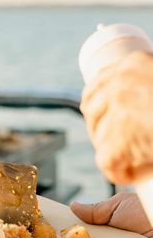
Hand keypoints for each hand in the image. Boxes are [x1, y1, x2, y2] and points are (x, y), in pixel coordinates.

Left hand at [81, 51, 152, 184]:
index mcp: (134, 63)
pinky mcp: (121, 135)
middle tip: (113, 144)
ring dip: (112, 151)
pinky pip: (106, 160)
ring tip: (133, 159)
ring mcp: (120, 107)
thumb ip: (147, 84)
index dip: (96, 105)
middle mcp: (122, 81)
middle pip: (91, 109)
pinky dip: (118, 172)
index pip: (97, 84)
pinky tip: (130, 174)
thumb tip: (137, 96)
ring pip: (100, 136)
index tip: (101, 118)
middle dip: (99, 129)